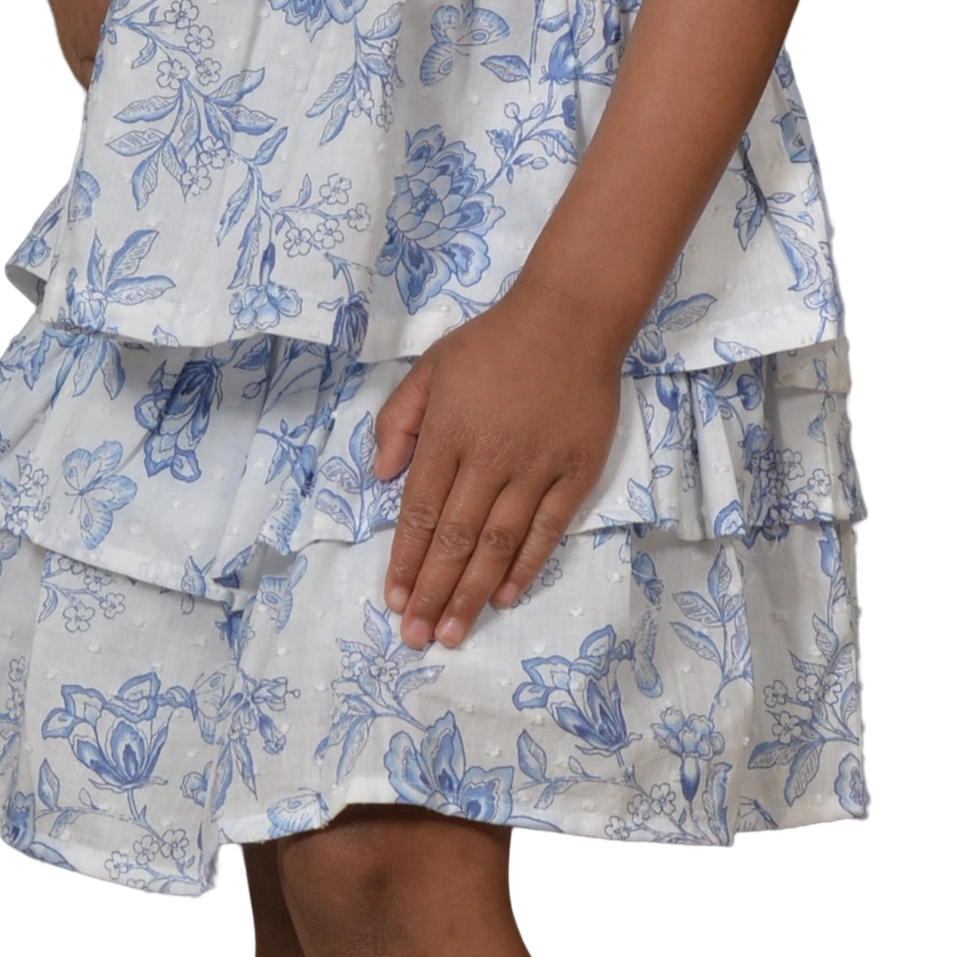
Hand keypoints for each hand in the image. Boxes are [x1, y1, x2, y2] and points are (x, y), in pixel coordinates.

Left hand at [373, 282, 628, 650]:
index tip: (392, 600)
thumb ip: (400, 419)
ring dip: (471, 593)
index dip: (405, 560)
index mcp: (449, 434)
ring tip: (453, 632)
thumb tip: (381, 476)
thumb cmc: (495, 342)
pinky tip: (506, 596)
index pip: (421, 511)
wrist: (570, 318)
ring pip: (497, 544)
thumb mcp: (431, 366)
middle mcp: (489, 458)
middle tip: (416, 638)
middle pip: (456, 539)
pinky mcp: (575, 473)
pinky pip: (546, 530)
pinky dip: (525, 566)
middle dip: (431, 592)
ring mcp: (535, 469)